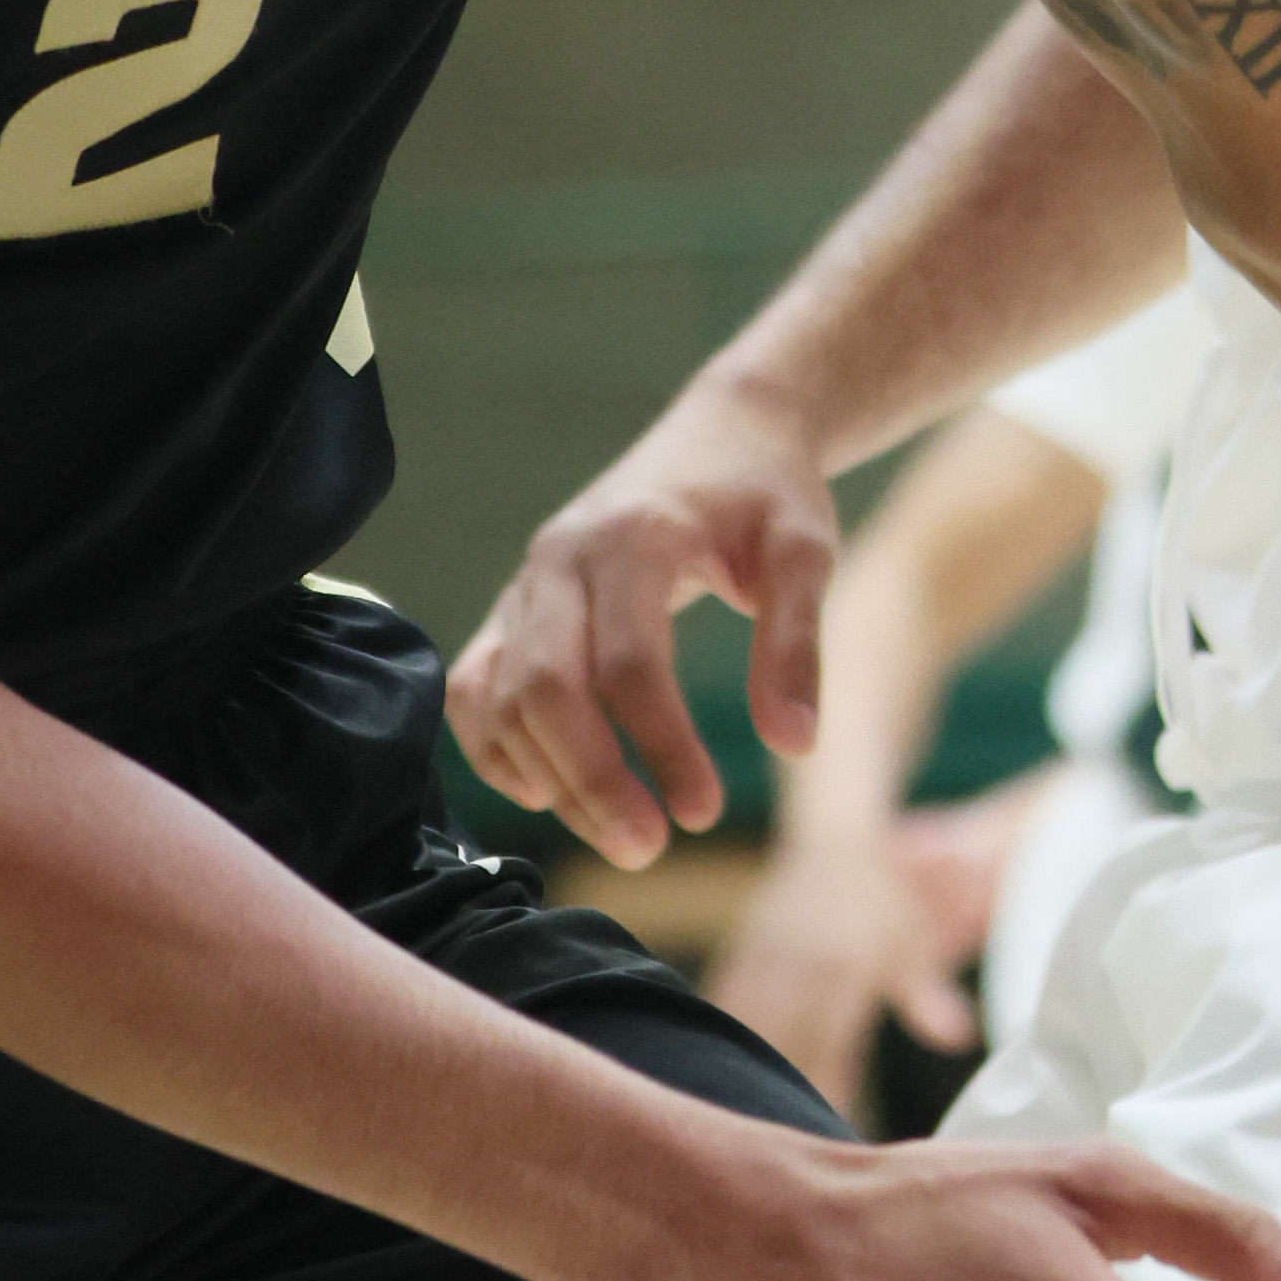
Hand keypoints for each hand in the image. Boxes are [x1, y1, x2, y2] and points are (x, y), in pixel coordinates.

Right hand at [450, 375, 836, 864]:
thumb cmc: (769, 494)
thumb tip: (793, 745)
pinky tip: (546, 794)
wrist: (724, 431)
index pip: (629, 664)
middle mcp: (560, 560)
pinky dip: (493, 748)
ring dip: (548, 778)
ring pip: (500, 697)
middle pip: (546, 689)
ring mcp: (528, 583)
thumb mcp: (806, 553)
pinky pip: (475, 686)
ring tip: (621, 834)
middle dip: (590, 781)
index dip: (660, 746)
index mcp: (634, 539)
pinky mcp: (517, 606)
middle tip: (649, 849)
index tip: (705, 812)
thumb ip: (797, 644)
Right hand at [712, 801, 1026, 1097]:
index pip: (830, 1033)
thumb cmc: (884, 903)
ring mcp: (767, 947)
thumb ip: (929, 997)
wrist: (839, 842)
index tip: (824, 1116)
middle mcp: (802, 953)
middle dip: (780, 1082)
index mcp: (845, 958)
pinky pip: (724, 993)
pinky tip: (711, 1069)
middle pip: (782, 1031)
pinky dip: (720, 1032)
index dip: (823, 1079)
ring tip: (741, 1112)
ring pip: (747, 1016)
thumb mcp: (913, 947)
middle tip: (777, 1131)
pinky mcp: (743, 944)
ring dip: (743, 1064)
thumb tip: (959, 1036)